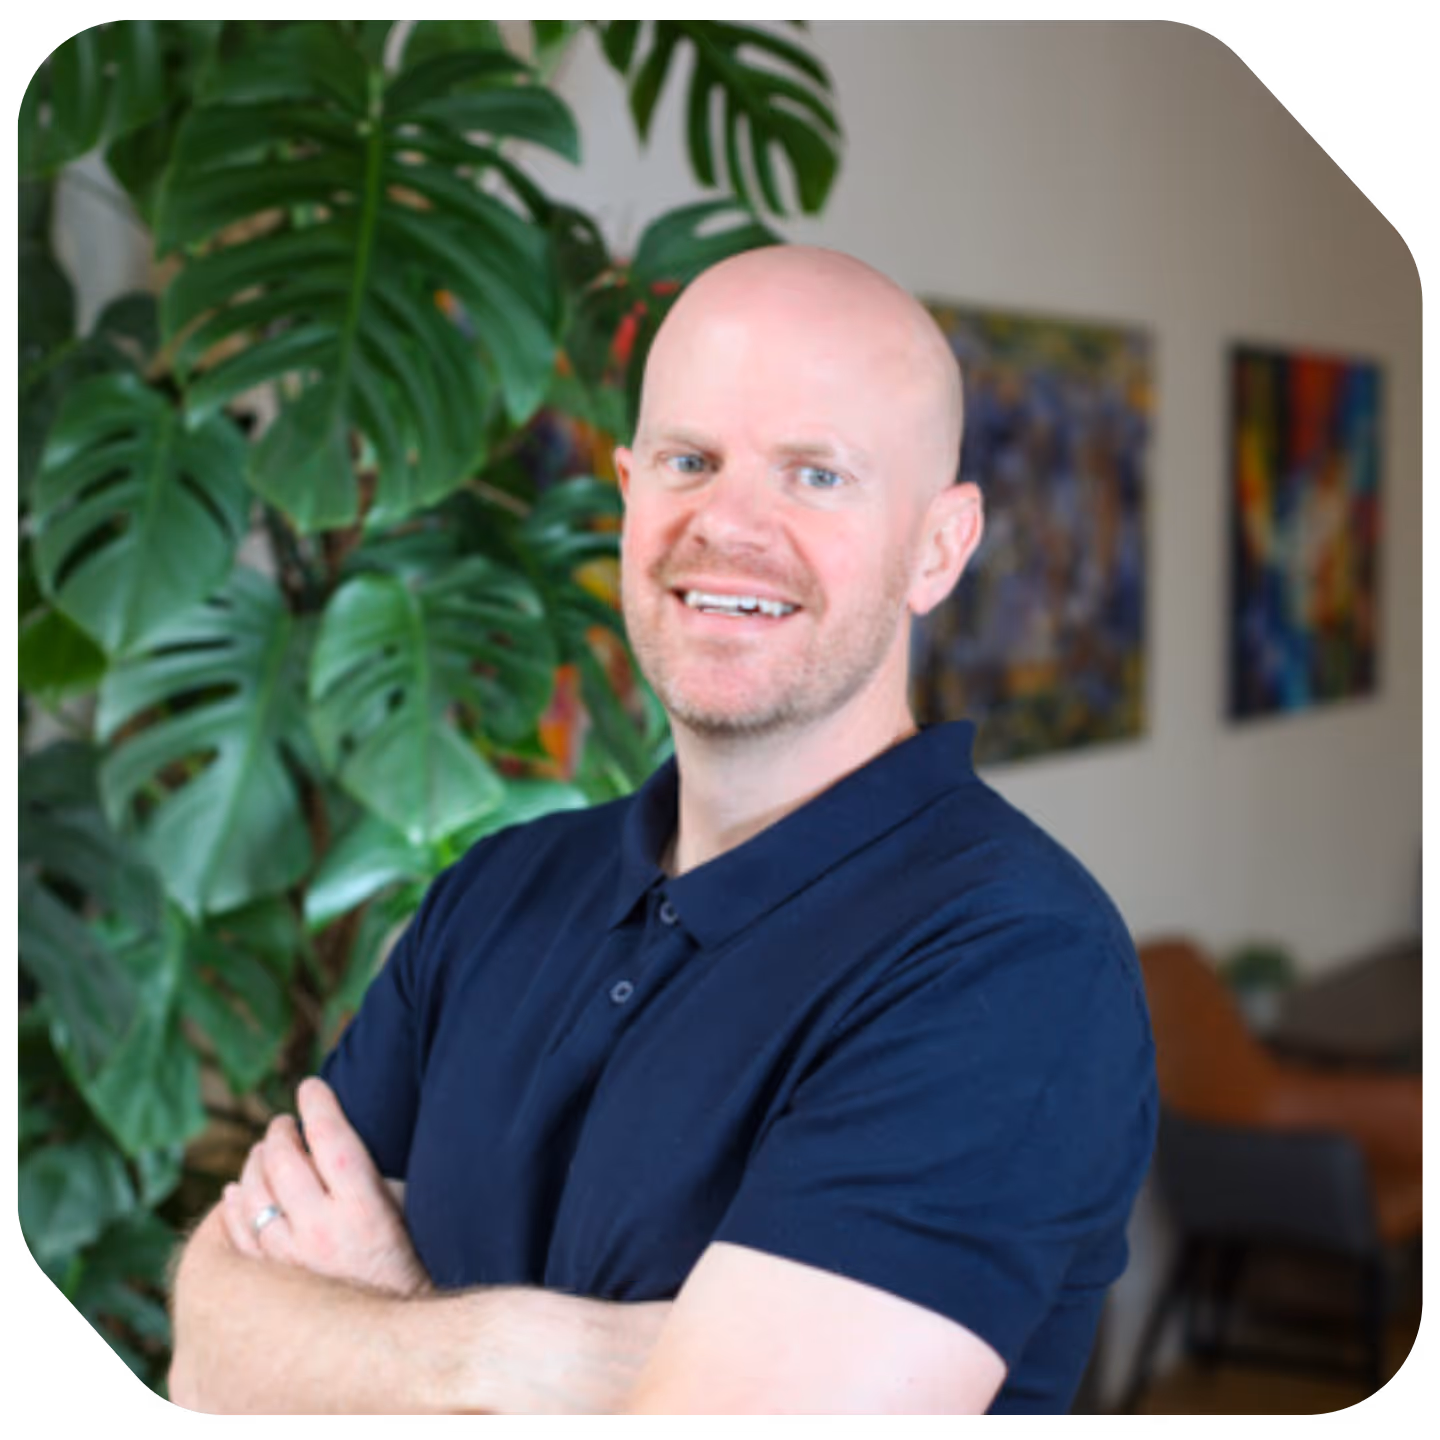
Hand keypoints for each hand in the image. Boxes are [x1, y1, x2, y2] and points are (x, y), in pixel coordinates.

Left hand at [222, 1077, 431, 1298]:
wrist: (390, 1344)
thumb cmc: (405, 1268)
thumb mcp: (403, 1214)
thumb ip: (374, 1177)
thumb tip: (338, 1142)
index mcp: (365, 1208)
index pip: (332, 1138)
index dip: (318, 1105)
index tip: (311, 1086)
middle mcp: (323, 1231)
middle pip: (286, 1161)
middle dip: (281, 1131)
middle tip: (284, 1122)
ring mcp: (289, 1261)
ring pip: (254, 1194)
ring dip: (255, 1162)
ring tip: (264, 1150)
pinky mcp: (268, 1286)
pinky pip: (237, 1234)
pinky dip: (231, 1206)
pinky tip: (234, 1191)